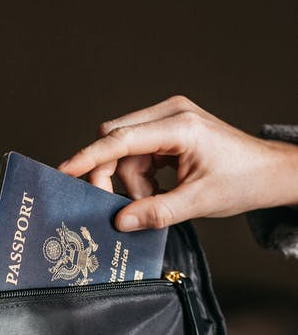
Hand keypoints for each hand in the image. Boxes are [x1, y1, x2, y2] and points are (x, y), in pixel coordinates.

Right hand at [59, 96, 297, 230]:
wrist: (269, 172)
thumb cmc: (243, 181)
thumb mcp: (198, 203)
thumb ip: (156, 212)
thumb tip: (120, 221)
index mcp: (180, 126)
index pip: (120, 139)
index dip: (89, 158)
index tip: (65, 171)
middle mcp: (171, 113)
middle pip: (117, 139)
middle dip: (115, 174)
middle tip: (124, 206)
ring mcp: (170, 117)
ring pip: (126, 148)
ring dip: (132, 179)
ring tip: (156, 199)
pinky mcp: (170, 127)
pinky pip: (138, 149)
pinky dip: (141, 173)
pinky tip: (160, 188)